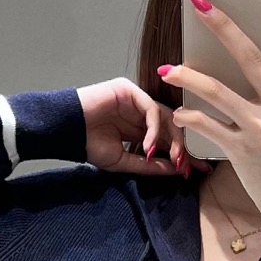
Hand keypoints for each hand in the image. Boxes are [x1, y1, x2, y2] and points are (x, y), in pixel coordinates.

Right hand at [77, 77, 196, 177]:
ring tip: (172, 158)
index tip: (195, 170)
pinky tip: (149, 145)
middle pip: (173, 126)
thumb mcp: (122, 161)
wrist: (66, 131)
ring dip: (172, 140)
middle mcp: (140, 113)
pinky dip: (154, 129)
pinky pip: (151, 109)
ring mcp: (135, 100)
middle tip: (186, 166)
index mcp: (139, 128)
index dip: (183, 154)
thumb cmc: (87, 144)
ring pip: (167, 117)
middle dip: (183, 147)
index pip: (168, 139)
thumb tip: (175, 170)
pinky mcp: (129, 90)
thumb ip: (149, 165)